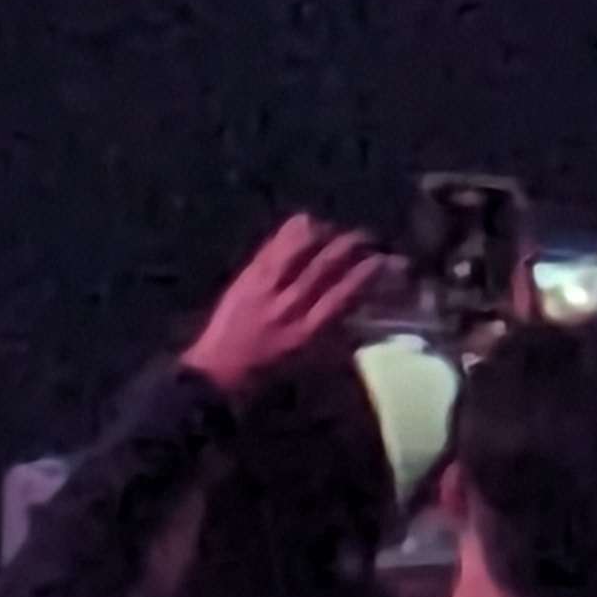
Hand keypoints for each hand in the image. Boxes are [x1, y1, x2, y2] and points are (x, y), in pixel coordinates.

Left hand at [182, 211, 385, 394]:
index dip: (365, 273)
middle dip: (351, 244)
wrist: (214, 371)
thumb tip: (358, 308)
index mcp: (304, 333)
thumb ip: (331, 334)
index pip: (342, 294)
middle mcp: (287, 306)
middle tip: (366, 237)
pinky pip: (276, 243)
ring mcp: (265, 287)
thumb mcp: (302, 359)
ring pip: (300, 246)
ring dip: (324, 232)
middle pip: (325, 264)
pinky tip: (306, 224)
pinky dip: (294, 229)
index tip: (382, 259)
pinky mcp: (248, 275)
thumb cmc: (264, 373)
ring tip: (335, 230)